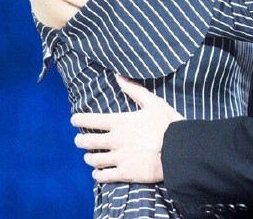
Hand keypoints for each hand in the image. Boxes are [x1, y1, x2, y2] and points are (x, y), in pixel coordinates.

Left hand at [70, 75, 184, 183]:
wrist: (179, 150)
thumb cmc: (167, 124)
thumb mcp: (153, 102)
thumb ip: (134, 90)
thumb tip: (118, 76)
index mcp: (119, 122)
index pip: (90, 121)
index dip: (78, 120)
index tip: (74, 121)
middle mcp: (115, 140)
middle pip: (87, 142)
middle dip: (80, 141)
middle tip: (79, 140)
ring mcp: (118, 158)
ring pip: (93, 160)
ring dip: (89, 158)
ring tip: (89, 156)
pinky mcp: (125, 174)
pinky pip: (103, 176)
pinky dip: (97, 174)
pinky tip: (98, 173)